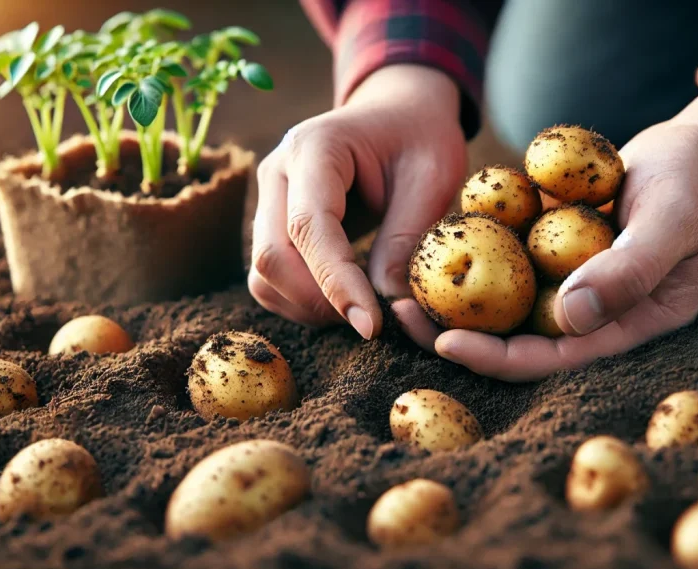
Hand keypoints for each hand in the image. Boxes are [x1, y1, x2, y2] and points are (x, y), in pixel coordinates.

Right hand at [248, 65, 466, 337]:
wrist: (400, 113)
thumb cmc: (421, 138)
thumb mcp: (433, 178)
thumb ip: (407, 237)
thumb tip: (386, 303)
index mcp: (314, 147)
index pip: (309, 226)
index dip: (336, 283)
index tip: (370, 325)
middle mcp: (278, 171)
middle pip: (273, 256)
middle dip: (319, 302)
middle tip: (373, 322)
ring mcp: (268, 198)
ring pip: (264, 275)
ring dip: (308, 307)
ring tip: (362, 309)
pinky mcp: (272, 223)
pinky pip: (270, 278)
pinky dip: (302, 302)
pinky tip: (344, 298)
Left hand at [396, 78, 697, 380]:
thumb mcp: (675, 219)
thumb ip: (630, 270)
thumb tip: (568, 320)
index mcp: (632, 322)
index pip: (560, 356)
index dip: (502, 358)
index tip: (447, 343)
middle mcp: (599, 308)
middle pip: (524, 334)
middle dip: (465, 332)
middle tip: (403, 315)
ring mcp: (578, 275)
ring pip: (511, 296)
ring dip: (460, 293)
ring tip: (403, 281)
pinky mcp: (562, 243)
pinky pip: (514, 253)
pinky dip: (480, 250)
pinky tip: (434, 237)